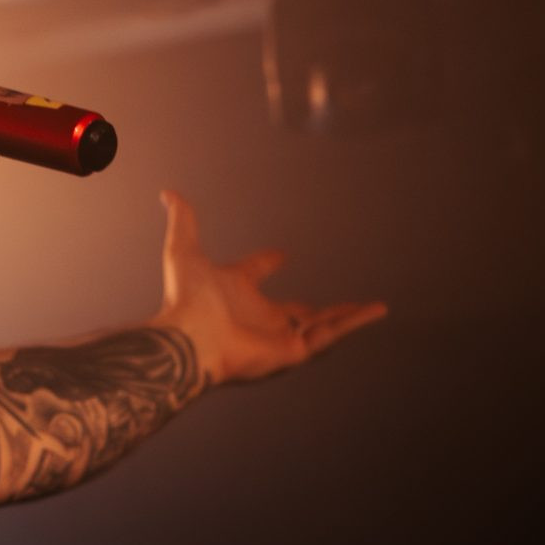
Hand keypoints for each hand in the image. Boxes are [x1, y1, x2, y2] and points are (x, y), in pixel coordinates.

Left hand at [151, 189, 386, 386]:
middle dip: (315, 309)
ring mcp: (277, 336)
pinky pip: (331, 334)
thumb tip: (169, 193)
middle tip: (338, 304)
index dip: (265, 263)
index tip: (279, 255)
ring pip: (322, 324)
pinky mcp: (293, 351)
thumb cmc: (184, 299)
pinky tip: (375, 311)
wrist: (189, 337)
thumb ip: (183, 221)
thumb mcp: (184, 250)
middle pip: (294, 311)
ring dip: (348, 315)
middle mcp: (257, 317)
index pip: (254, 274)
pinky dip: (355, 323)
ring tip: (374, 308)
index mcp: (234, 292)